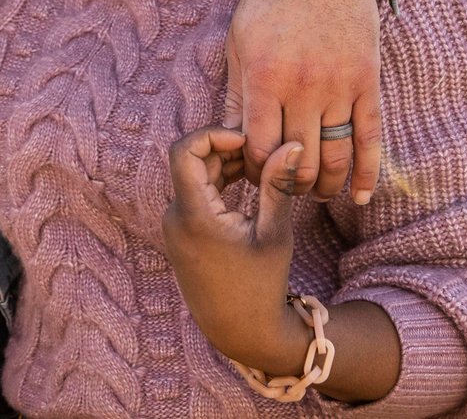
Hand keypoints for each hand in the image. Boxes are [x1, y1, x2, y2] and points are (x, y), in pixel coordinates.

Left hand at [161, 128, 311, 374]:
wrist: (240, 332)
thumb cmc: (261, 286)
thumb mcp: (274, 233)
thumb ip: (277, 184)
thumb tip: (292, 144)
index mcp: (193, 216)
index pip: (184, 151)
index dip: (212, 134)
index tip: (246, 139)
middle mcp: (175, 218)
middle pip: (191, 162)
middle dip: (225, 149)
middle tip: (261, 149)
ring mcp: (174, 227)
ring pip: (193, 177)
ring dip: (222, 166)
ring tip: (259, 166)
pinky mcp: (180, 235)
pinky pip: (193, 195)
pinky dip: (216, 183)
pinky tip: (245, 183)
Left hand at [227, 0, 380, 202]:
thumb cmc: (270, 1)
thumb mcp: (239, 44)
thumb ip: (237, 96)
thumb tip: (229, 144)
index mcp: (264, 76)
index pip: (260, 150)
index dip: (257, 173)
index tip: (256, 176)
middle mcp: (303, 85)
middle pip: (298, 161)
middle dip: (289, 186)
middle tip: (284, 191)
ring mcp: (340, 84)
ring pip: (334, 157)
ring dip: (324, 186)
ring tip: (316, 194)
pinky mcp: (367, 80)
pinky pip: (370, 137)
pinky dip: (366, 173)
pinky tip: (358, 196)